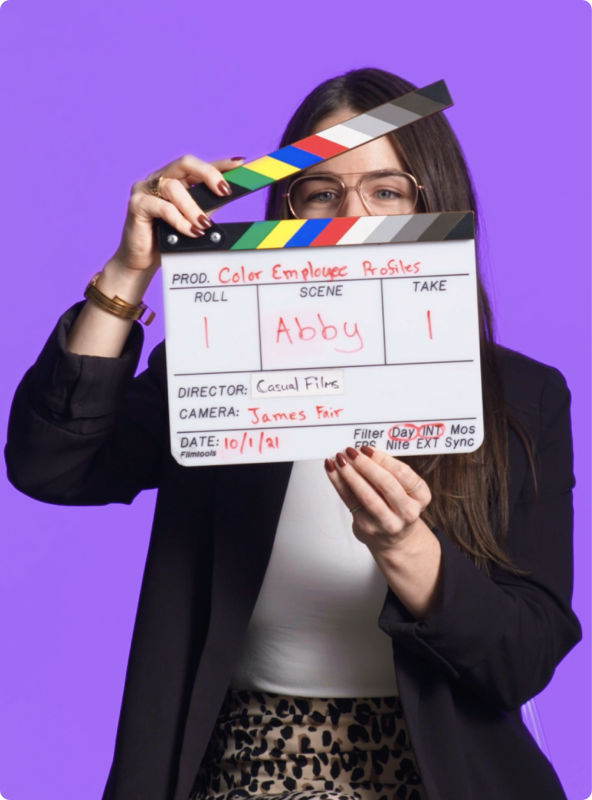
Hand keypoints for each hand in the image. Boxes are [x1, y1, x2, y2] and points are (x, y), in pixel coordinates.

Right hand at [106, 154, 244, 289]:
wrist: (143, 261)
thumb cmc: (168, 239)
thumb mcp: (194, 220)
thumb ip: (208, 206)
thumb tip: (229, 195)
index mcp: (174, 179)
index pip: (198, 166)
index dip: (219, 163)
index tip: (239, 163)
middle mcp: (159, 178)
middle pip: (185, 163)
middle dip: (208, 174)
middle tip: (224, 191)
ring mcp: (145, 188)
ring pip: (173, 187)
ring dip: (193, 207)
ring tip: (203, 225)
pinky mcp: (136, 204)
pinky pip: (162, 207)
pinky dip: (179, 220)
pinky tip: (190, 231)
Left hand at [324, 446, 431, 552]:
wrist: (394, 539)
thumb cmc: (396, 507)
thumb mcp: (403, 489)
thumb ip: (388, 471)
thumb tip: (363, 450)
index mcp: (421, 496)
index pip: (403, 473)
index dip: (383, 459)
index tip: (367, 448)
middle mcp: (408, 511)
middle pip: (386, 484)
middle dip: (366, 465)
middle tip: (351, 451)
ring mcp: (388, 523)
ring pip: (367, 495)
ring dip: (350, 474)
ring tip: (340, 460)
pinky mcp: (367, 527)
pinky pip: (350, 501)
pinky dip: (339, 483)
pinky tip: (333, 470)